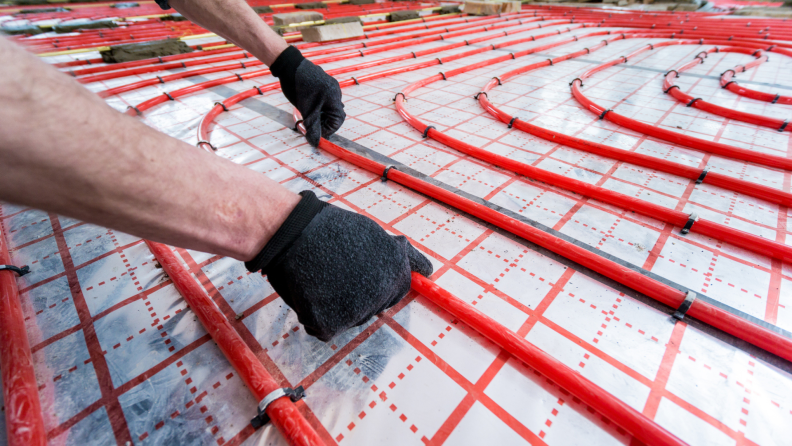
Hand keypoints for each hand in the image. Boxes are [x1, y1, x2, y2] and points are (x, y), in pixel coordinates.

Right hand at [245, 191, 432, 340]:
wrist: (291, 231)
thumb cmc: (330, 230)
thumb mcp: (376, 236)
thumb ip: (402, 258)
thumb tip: (427, 271)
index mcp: (396, 271)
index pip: (397, 291)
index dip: (377, 281)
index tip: (360, 272)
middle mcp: (381, 294)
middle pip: (374, 308)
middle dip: (359, 295)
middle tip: (337, 272)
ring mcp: (356, 312)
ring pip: (350, 319)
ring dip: (338, 305)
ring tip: (322, 277)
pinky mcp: (329, 324)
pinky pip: (325, 328)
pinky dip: (315, 315)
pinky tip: (310, 292)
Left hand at [270, 46, 344, 146]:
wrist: (290, 65)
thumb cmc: (299, 87)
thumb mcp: (306, 111)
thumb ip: (313, 128)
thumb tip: (315, 142)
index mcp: (334, 99)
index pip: (337, 122)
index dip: (327, 130)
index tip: (314, 133)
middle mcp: (336, 92)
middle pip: (334, 115)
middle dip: (323, 123)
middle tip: (310, 126)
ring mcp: (330, 87)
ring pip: (328, 108)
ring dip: (319, 115)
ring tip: (307, 117)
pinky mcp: (323, 83)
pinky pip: (324, 99)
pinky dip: (318, 107)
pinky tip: (308, 107)